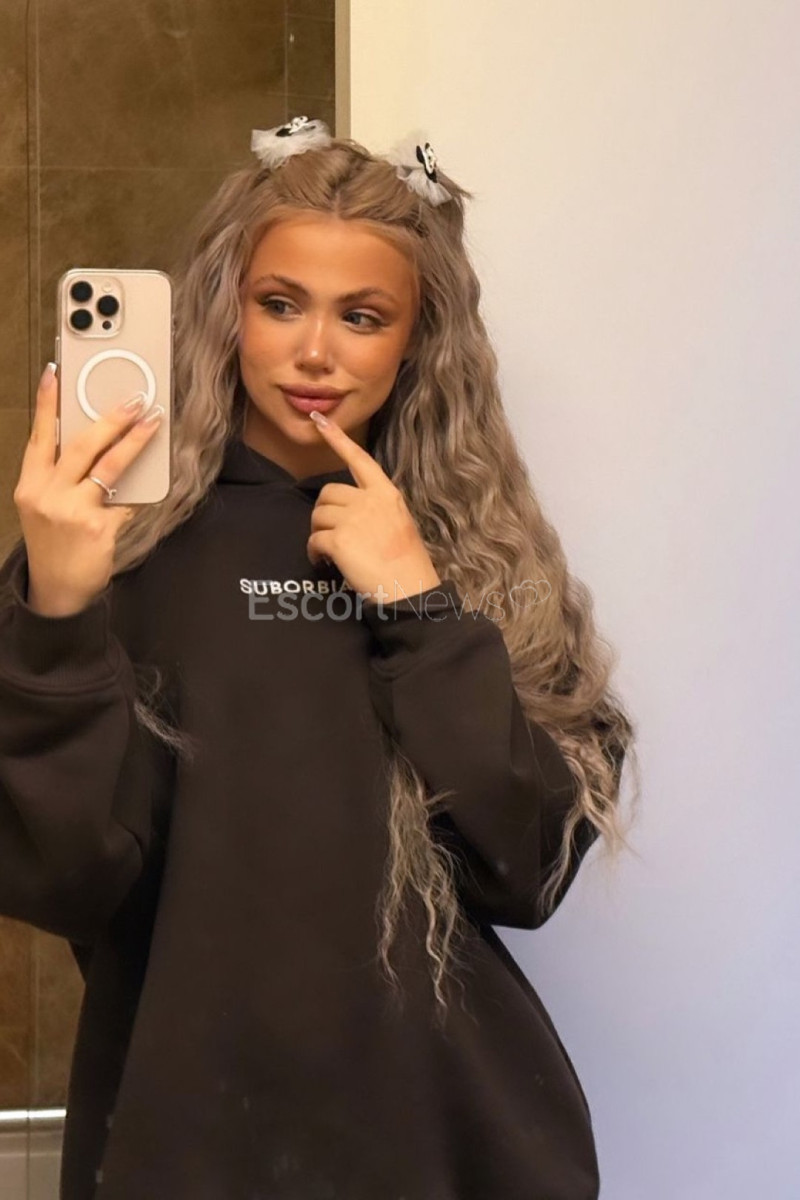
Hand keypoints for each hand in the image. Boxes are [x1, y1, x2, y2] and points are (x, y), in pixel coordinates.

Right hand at [13, 362, 162, 616]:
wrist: (56, 590)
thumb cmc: (53, 543)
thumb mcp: (42, 505)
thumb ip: (59, 475)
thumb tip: (94, 440)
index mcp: (30, 484)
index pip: (39, 436)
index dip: (46, 403)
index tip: (54, 373)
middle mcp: (47, 495)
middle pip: (81, 446)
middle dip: (110, 419)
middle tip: (133, 400)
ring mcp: (72, 512)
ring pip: (108, 467)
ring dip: (134, 442)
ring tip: (151, 423)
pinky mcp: (98, 529)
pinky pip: (127, 500)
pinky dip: (143, 488)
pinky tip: (158, 475)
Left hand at [306, 411, 441, 604]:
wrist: (410, 590)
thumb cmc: (407, 564)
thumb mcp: (399, 524)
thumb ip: (376, 509)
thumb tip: (348, 511)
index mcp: (386, 494)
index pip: (359, 459)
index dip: (337, 439)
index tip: (320, 421)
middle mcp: (370, 501)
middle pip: (328, 493)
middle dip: (324, 513)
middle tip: (332, 535)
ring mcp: (354, 519)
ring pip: (318, 516)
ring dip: (318, 534)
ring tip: (330, 553)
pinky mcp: (339, 540)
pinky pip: (313, 539)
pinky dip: (314, 552)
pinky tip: (324, 562)